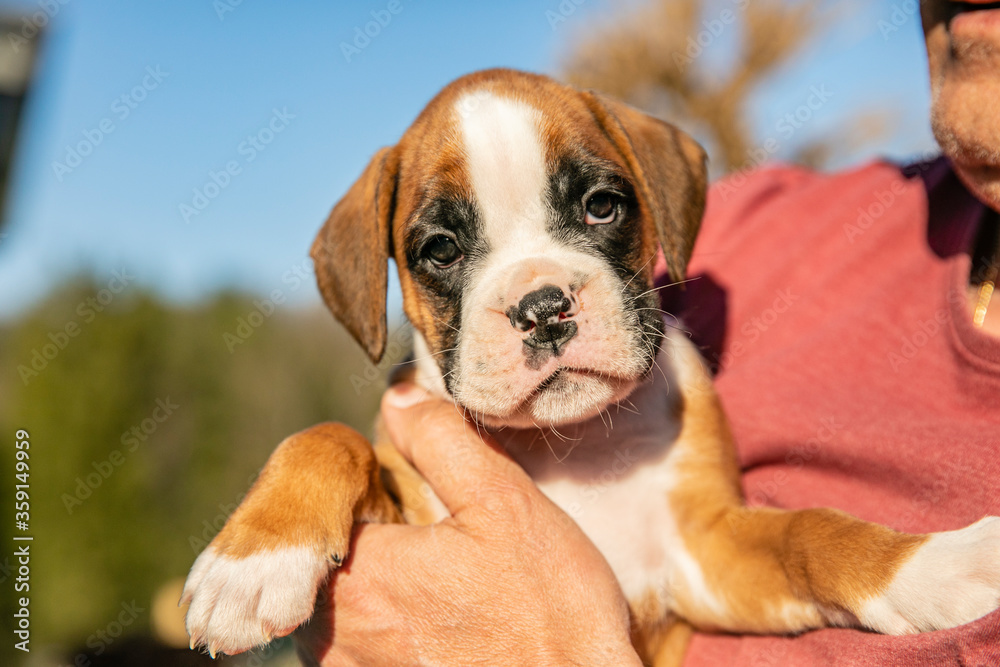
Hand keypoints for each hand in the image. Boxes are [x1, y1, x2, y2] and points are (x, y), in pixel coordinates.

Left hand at [295, 382, 640, 665]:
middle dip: (360, 537)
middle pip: (319, 560)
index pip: (314, 508)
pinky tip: (436, 625)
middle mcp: (338, 638)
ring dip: (367, 586)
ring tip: (435, 584)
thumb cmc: (550, 612)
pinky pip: (354, 652)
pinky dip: (381, 629)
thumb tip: (399, 396)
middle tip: (421, 534)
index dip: (353, 487)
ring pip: (331, 610)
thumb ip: (440, 441)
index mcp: (359, 575)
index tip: (392, 487)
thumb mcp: (504, 504)